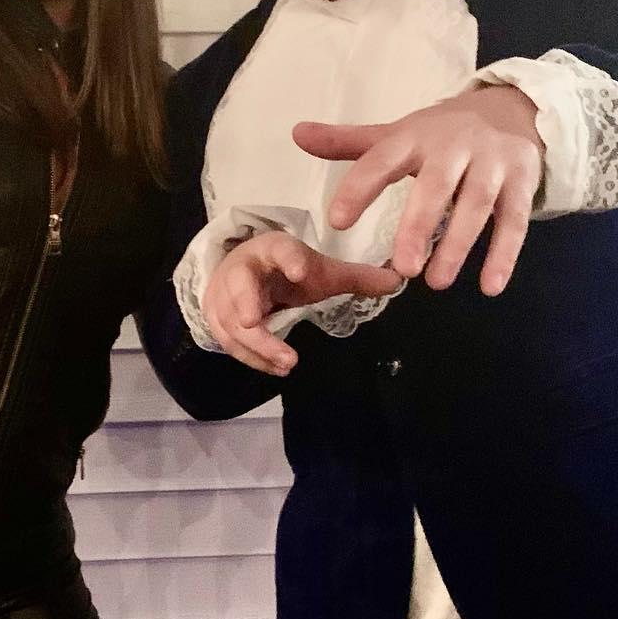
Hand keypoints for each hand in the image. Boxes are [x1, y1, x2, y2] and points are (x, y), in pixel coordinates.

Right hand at [202, 230, 402, 374]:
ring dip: (257, 345)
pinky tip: (276, 369)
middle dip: (247, 305)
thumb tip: (400, 280)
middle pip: (240, 287)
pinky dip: (252, 358)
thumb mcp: (320, 270)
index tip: (301, 270)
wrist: (244, 269)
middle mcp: (243, 268)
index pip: (280, 249)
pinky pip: (230, 342)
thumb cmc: (286, 270)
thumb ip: (357, 277)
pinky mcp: (217, 318)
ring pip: (233, 321)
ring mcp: (224, 295)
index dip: (288, 258)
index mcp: (272, 249)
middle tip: (257, 321)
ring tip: (288, 363)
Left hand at [293, 83, 543, 295]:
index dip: (360, 187)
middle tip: (404, 268)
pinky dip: (504, 253)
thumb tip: (296, 134)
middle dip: (418, 225)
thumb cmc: (440, 133)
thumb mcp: (396, 134)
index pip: (382, 159)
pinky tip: (489, 286)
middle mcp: (455, 146)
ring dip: (457, 245)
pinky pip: (514, 219)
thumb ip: (348, 143)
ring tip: (435, 283)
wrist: (511, 109)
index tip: (336, 221)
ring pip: (477, 204)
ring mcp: (492, 162)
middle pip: (436, 185)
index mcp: (415, 136)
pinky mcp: (522, 181)